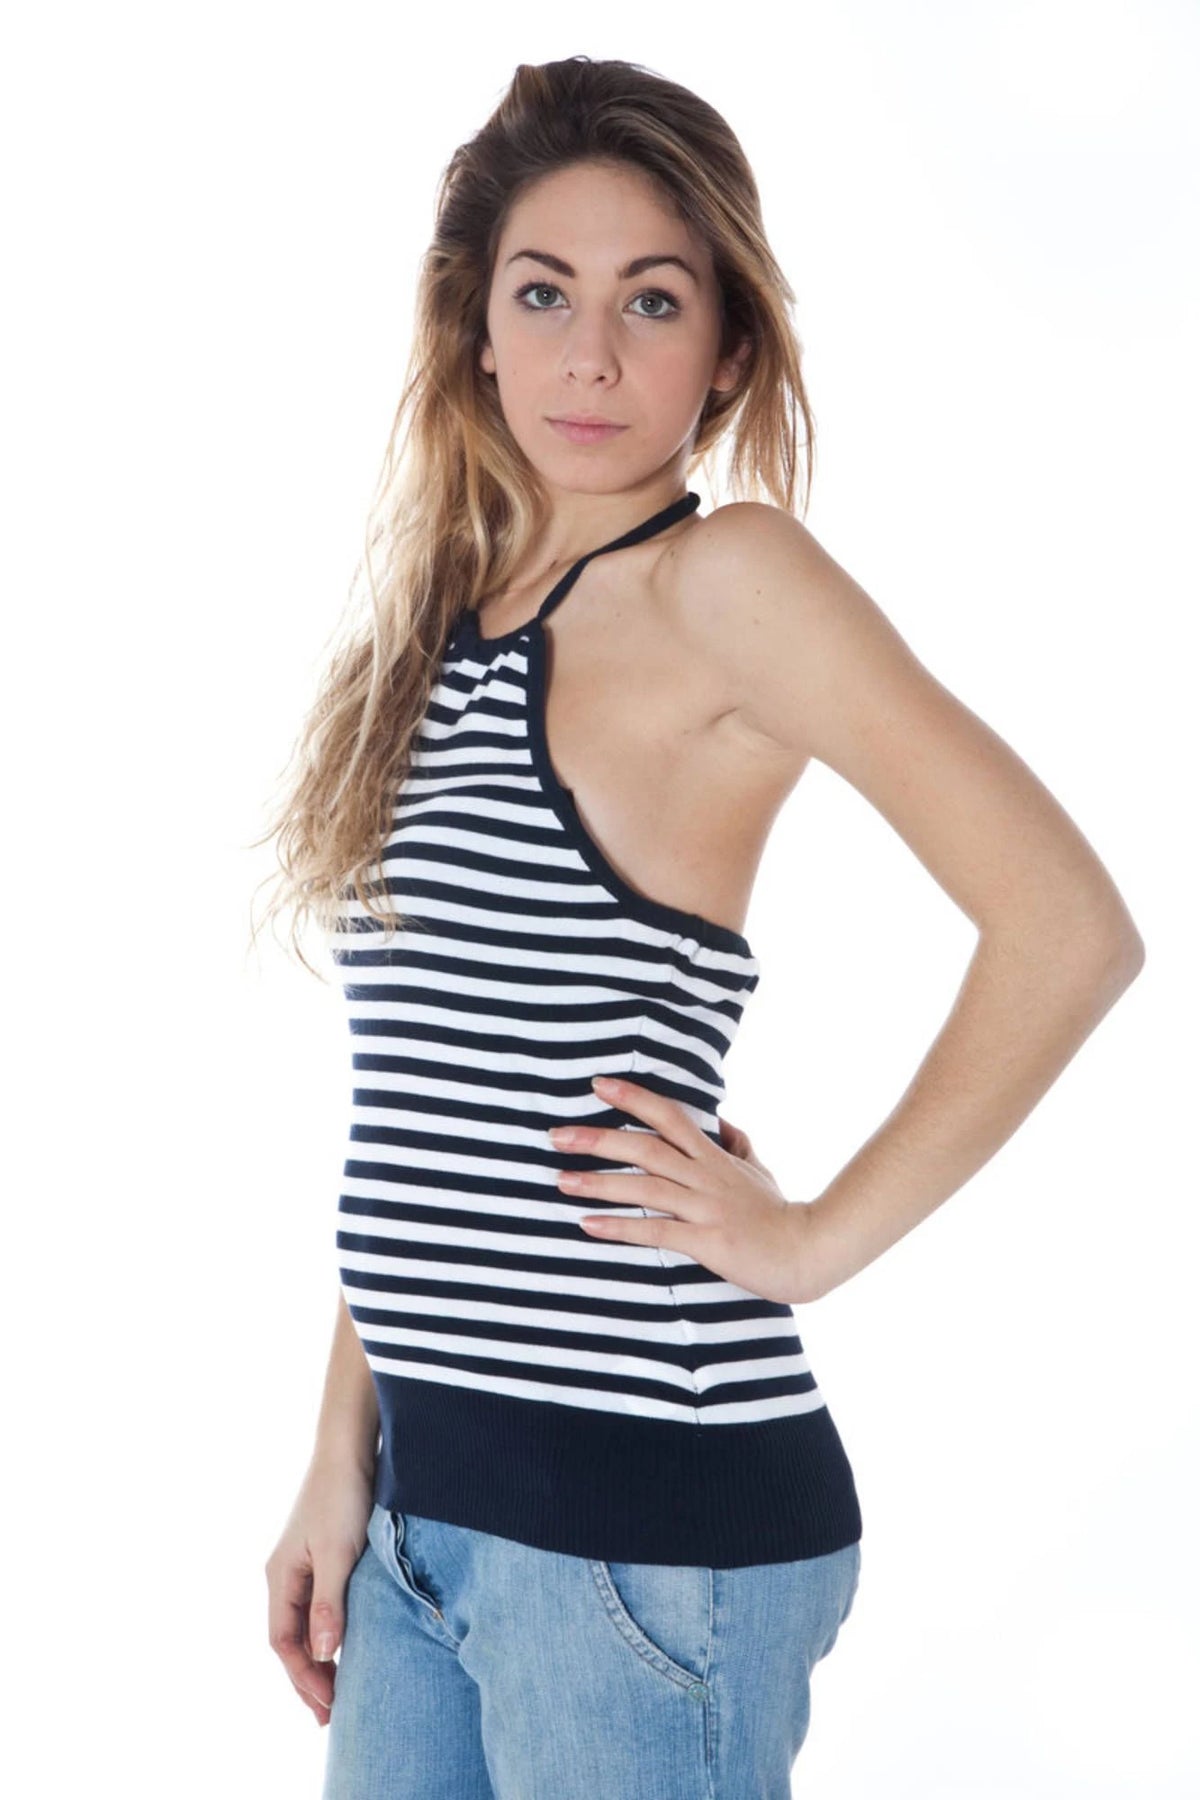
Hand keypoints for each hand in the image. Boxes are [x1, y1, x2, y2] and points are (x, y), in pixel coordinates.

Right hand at [265, 1456, 373, 1726]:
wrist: (350, 1448)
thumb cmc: (342, 1495)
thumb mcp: (338, 1552)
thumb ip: (329, 1603)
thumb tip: (324, 1654)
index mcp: (280, 1577)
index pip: (283, 1642)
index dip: (304, 1677)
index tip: (329, 1704)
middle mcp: (285, 1575)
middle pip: (290, 1640)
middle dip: (308, 1678)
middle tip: (331, 1715)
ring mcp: (303, 1565)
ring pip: (304, 1625)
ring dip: (319, 1659)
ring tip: (339, 1691)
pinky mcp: (323, 1556)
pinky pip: (319, 1608)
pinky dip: (329, 1633)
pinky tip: (346, 1645)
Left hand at [550, 1074, 814, 1305]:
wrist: (809, 1251)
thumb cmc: (780, 1213)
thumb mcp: (759, 1170)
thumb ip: (738, 1145)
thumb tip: (723, 1122)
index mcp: (714, 1157)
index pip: (669, 1116)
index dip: (633, 1098)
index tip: (597, 1085)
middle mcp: (705, 1176)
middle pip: (646, 1148)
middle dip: (599, 1139)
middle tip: (557, 1134)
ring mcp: (706, 1208)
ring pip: (645, 1188)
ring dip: (599, 1183)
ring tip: (560, 1179)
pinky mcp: (707, 1241)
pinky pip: (657, 1231)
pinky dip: (620, 1227)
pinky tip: (588, 1225)